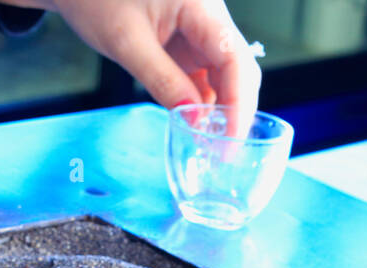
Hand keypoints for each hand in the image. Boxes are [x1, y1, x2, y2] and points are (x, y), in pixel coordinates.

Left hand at [7, 0, 260, 133]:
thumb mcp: (127, 43)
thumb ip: (163, 81)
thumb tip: (194, 120)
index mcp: (202, 5)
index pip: (235, 59)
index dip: (239, 105)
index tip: (231, 141)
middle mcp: (210, 16)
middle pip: (238, 68)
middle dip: (235, 111)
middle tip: (223, 153)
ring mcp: (201, 30)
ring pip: (226, 75)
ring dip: (221, 109)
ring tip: (209, 146)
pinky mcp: (189, 43)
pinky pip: (206, 75)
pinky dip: (203, 102)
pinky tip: (197, 126)